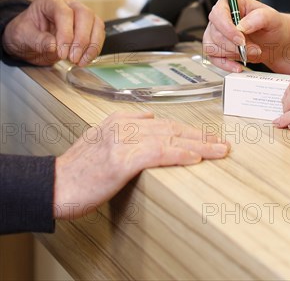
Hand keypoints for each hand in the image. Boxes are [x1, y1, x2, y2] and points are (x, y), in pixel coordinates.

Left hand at [2, 0, 104, 65]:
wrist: (29, 40)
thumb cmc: (25, 33)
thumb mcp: (23, 37)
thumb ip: (38, 40)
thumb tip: (54, 46)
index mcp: (50, 0)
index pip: (64, 12)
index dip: (66, 33)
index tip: (61, 51)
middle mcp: (69, 4)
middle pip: (85, 15)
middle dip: (81, 39)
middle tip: (73, 57)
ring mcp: (81, 14)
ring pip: (96, 24)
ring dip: (91, 45)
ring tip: (80, 61)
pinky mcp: (89, 27)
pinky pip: (98, 35)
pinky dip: (94, 49)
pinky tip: (85, 59)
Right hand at [53, 112, 230, 219]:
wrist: (54, 185)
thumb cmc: (79, 169)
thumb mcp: (101, 138)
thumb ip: (126, 126)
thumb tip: (150, 116)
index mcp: (120, 119)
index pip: (164, 122)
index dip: (188, 130)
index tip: (207, 136)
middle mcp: (124, 126)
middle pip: (172, 128)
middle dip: (200, 136)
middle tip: (222, 142)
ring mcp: (123, 141)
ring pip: (170, 139)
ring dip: (199, 145)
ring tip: (219, 150)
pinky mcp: (122, 160)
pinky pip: (158, 154)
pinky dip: (179, 154)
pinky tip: (195, 158)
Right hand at [204, 0, 287, 71]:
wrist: (276, 42)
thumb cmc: (272, 26)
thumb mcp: (271, 18)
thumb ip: (258, 18)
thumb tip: (241, 26)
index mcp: (231, 5)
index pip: (218, 14)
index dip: (227, 28)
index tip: (241, 39)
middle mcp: (221, 18)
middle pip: (215, 33)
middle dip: (235, 45)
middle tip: (253, 48)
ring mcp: (218, 34)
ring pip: (213, 47)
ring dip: (234, 54)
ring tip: (251, 52)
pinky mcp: (218, 48)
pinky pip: (213, 59)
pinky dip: (226, 65)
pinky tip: (238, 66)